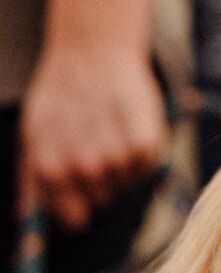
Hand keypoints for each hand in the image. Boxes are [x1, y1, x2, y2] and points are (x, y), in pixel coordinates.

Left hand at [17, 0, 164, 230]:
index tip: (78, 192)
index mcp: (51, 169)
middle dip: (97, 180)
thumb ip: (32, 180)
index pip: (73, 220)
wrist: (91, 53)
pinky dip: (142, 151)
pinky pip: (146, 166)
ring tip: (110, 130)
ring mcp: (116, 158)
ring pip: (125, 184)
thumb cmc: (61, 96)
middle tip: (93, 143)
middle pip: (101, 201)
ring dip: (120, 163)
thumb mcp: (35, 134)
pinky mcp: (146, 144)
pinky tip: (129, 126)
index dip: (77, 208)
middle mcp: (83, 168)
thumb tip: (22, 218)